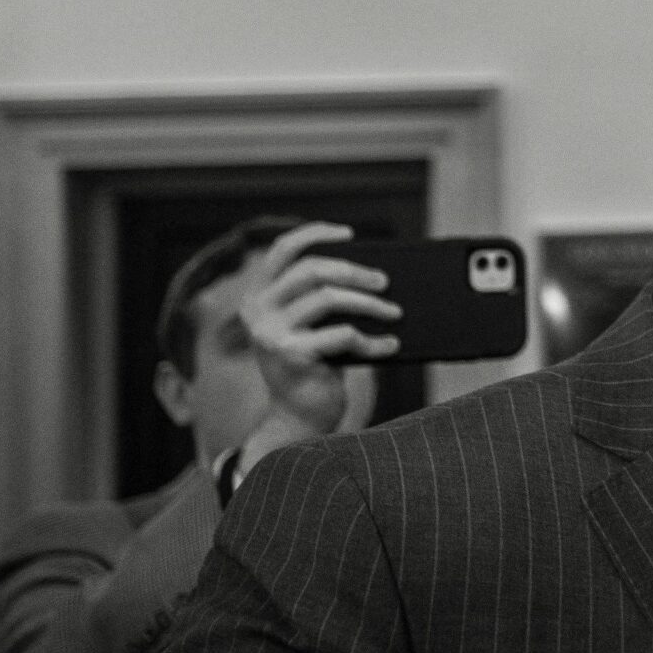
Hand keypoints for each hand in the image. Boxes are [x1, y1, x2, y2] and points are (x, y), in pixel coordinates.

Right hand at [234, 222, 398, 465]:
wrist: (298, 419)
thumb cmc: (313, 367)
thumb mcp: (310, 326)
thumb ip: (322, 298)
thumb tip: (371, 271)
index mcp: (259, 296)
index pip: (283, 249)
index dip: (317, 233)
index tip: (351, 235)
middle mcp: (257, 311)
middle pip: (312, 269)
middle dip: (355, 271)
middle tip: (385, 281)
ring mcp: (271, 333)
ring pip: (329, 298)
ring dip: (369, 303)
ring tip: (394, 312)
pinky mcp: (291, 356)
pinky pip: (343, 335)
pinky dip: (372, 341)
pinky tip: (389, 346)